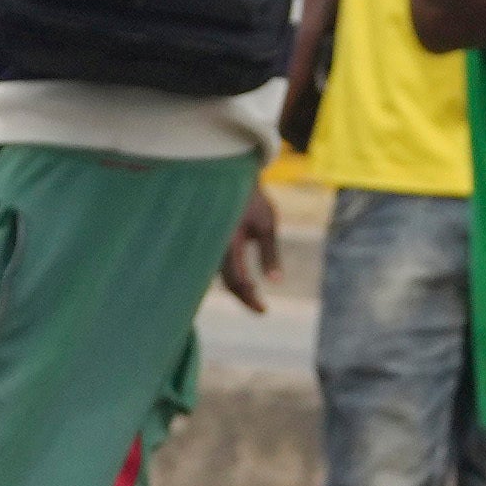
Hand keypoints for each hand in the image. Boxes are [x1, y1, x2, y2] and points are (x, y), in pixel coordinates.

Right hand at [214, 195, 279, 315]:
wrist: (228, 175)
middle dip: (244, 296)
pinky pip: (218, 265)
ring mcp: (209, 245)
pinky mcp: (209, 242)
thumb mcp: (267, 222)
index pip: (237, 282)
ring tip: (255, 291)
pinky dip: (232, 275)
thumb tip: (276, 282)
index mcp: (228, 242)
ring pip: (221, 275)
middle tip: (261, 307)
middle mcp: (213, 247)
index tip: (264, 311)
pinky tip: (246, 279)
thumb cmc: (251, 199)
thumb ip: (270, 253)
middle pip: (227, 282)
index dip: (249, 300)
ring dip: (238, 286)